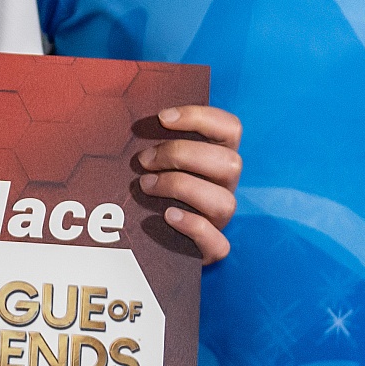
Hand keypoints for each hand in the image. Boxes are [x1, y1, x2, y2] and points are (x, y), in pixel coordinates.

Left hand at [134, 102, 241, 263]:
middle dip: (182, 155)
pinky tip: (167, 216)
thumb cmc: (150, 185)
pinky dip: (193, 226)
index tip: (162, 118)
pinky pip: (217, 242)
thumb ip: (154, 138)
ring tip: (146, 185)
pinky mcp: (211, 248)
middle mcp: (225, 186)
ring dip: (181, 187)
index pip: (230, 128)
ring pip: (224, 202)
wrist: (147, 237)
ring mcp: (220, 218)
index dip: (201, 117)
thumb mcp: (154, 157)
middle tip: (144, 159)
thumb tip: (134, 121)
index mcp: (217, 157)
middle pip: (230, 163)